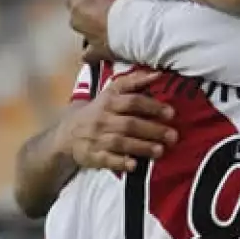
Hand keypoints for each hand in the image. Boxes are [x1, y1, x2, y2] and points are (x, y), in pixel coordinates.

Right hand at [54, 69, 176, 171]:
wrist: (66, 134)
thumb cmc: (98, 111)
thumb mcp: (111, 93)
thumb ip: (133, 82)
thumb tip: (158, 74)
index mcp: (109, 101)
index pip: (132, 101)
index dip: (153, 106)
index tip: (171, 113)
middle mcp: (102, 119)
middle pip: (130, 124)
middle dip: (153, 130)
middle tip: (173, 136)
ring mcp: (96, 138)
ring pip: (121, 142)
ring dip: (142, 147)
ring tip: (160, 151)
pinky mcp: (91, 156)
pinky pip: (106, 159)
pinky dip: (121, 162)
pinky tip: (135, 165)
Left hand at [64, 0, 130, 62]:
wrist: (130, 24)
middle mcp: (74, 18)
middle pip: (84, 10)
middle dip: (96, 8)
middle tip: (117, 3)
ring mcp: (85, 37)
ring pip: (88, 30)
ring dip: (98, 27)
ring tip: (118, 23)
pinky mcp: (97, 53)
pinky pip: (92, 53)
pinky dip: (98, 50)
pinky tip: (108, 45)